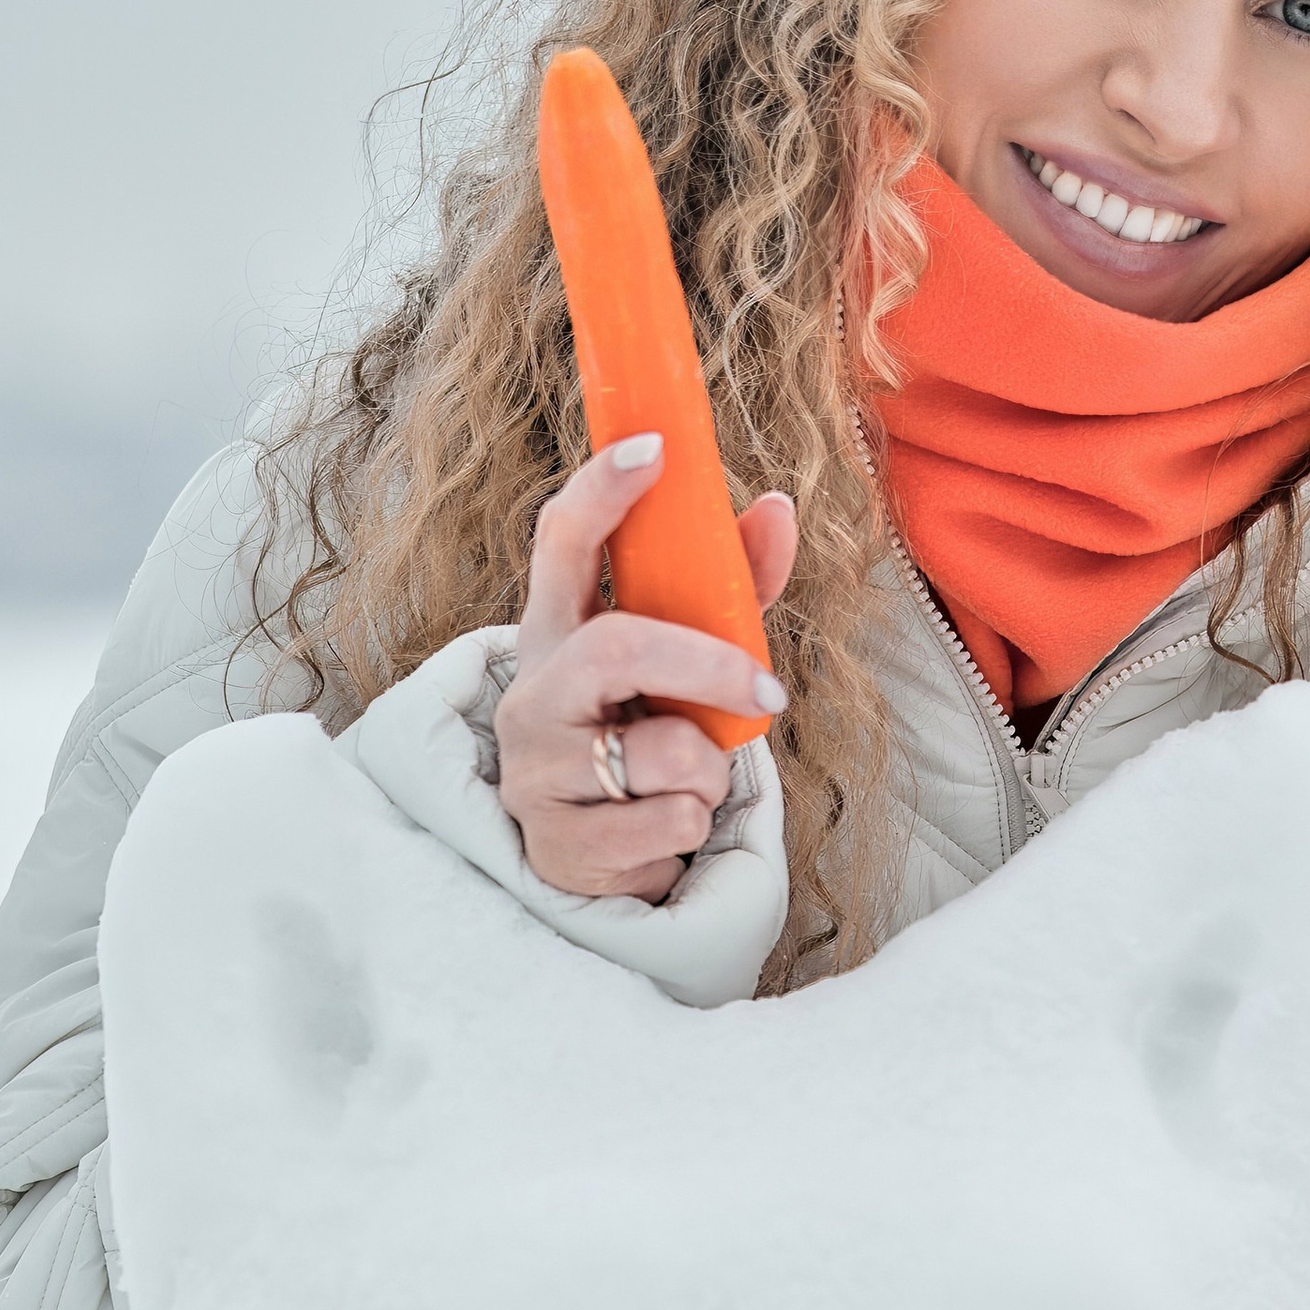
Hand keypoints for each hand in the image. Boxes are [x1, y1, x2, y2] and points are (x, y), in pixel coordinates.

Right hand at [496, 434, 796, 903]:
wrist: (599, 861)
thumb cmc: (644, 738)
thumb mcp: (682, 668)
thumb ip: (728, 592)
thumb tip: (778, 506)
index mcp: (555, 635)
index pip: (560, 543)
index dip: (603, 492)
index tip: (655, 448)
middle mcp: (531, 695)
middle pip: (619, 647)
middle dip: (707, 666)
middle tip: (765, 690)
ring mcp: (534, 772)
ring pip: (664, 753)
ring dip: (707, 773)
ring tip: (683, 782)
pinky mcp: (559, 846)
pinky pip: (669, 822)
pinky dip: (691, 827)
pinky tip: (659, 829)